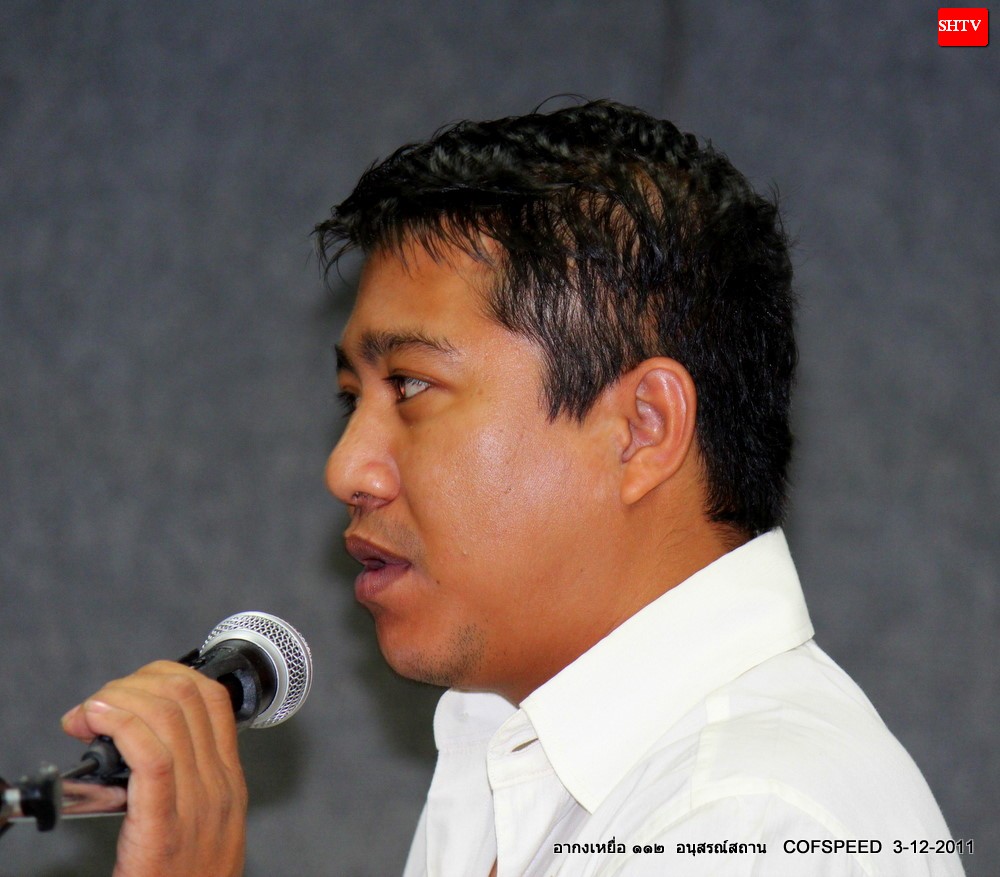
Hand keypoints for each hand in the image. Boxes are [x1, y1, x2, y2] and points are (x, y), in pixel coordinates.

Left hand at [61, 661, 246, 876]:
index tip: (131, 690)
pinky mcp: (165, 825)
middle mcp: (219, 786)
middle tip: (97, 707)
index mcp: (228, 783)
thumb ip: (186, 788)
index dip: (168, 676)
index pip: (212, 700)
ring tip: (86, 714)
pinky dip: (120, 723)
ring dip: (118, 699)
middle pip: (188, 696)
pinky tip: (96, 722)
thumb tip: (143, 747)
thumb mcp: (200, 831)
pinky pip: (152, 754)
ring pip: (167, 715)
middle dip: (135, 683)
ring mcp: (198, 804)